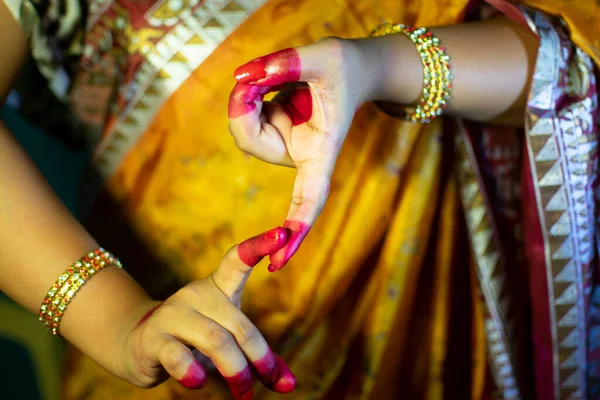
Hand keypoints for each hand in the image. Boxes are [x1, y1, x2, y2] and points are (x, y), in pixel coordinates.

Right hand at [119, 227, 295, 398]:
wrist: (138, 344)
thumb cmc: (194, 340)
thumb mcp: (229, 341)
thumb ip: (258, 358)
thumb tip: (289, 384)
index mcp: (218, 288)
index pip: (238, 260)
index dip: (260, 245)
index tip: (283, 233)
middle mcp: (196, 295)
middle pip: (238, 324)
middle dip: (258, 357)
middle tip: (270, 382)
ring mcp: (173, 315)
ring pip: (214, 340)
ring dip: (235, 370)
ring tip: (244, 393)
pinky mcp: (154, 339)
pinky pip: (177, 355)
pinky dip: (192, 371)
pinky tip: (199, 382)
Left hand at [228, 38, 375, 270]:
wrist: (350, 70)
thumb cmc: (346, 68)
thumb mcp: (324, 56)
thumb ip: (287, 64)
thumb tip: (243, 76)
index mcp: (321, 150)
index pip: (310, 196)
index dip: (296, 227)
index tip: (278, 259)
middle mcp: (299, 155)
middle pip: (253, 144)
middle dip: (242, 110)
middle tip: (255, 78)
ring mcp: (282, 145)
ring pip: (242, 131)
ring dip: (242, 100)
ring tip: (265, 77)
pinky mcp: (271, 132)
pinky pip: (242, 118)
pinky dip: (244, 97)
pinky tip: (264, 86)